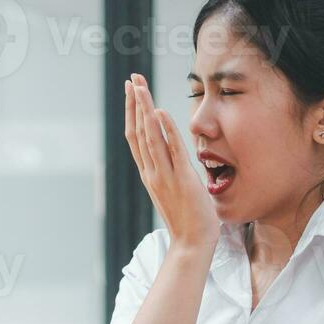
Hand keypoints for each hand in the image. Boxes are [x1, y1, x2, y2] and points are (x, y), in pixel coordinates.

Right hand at [125, 75, 218, 251]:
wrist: (192, 245)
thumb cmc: (189, 220)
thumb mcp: (175, 189)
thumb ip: (172, 169)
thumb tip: (173, 152)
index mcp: (149, 173)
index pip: (136, 137)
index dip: (132, 112)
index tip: (132, 91)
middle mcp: (151, 172)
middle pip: (137, 131)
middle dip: (134, 103)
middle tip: (132, 78)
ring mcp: (165, 176)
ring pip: (149, 137)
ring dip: (144, 109)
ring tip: (140, 86)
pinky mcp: (182, 180)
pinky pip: (171, 151)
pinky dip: (164, 130)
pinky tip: (161, 112)